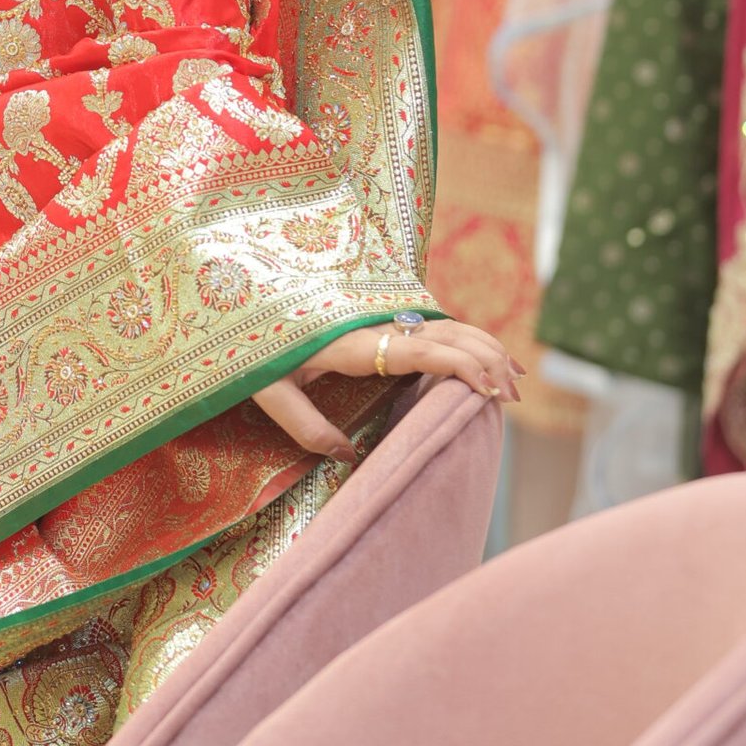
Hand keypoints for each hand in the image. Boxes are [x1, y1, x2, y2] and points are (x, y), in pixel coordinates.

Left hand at [251, 316, 522, 464]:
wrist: (231, 289)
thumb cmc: (245, 346)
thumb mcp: (267, 390)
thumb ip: (304, 426)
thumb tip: (346, 456)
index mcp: (351, 340)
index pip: (420, 349)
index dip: (463, 366)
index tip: (494, 389)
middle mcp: (370, 323)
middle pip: (443, 332)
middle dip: (485, 357)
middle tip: (514, 394)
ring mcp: (373, 318)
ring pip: (440, 325)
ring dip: (480, 346)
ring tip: (512, 377)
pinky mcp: (372, 320)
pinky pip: (425, 326)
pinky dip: (460, 340)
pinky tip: (478, 358)